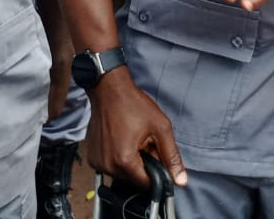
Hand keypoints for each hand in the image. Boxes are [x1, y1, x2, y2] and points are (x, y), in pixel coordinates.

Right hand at [85, 68, 186, 188]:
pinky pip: (111, 166)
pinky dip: (119, 157)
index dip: (157, 175)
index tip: (159, 160)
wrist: (108, 88)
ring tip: (134, 139)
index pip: (146, 184)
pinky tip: (122, 140)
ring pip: (123, 173)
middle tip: (146, 142)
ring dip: (132, 161)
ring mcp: (98, 162)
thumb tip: (180, 179)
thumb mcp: (160, 127)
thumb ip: (171, 155)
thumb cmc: (132, 103)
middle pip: (134, 179)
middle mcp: (107, 166)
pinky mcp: (93, 157)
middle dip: (144, 164)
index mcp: (124, 161)